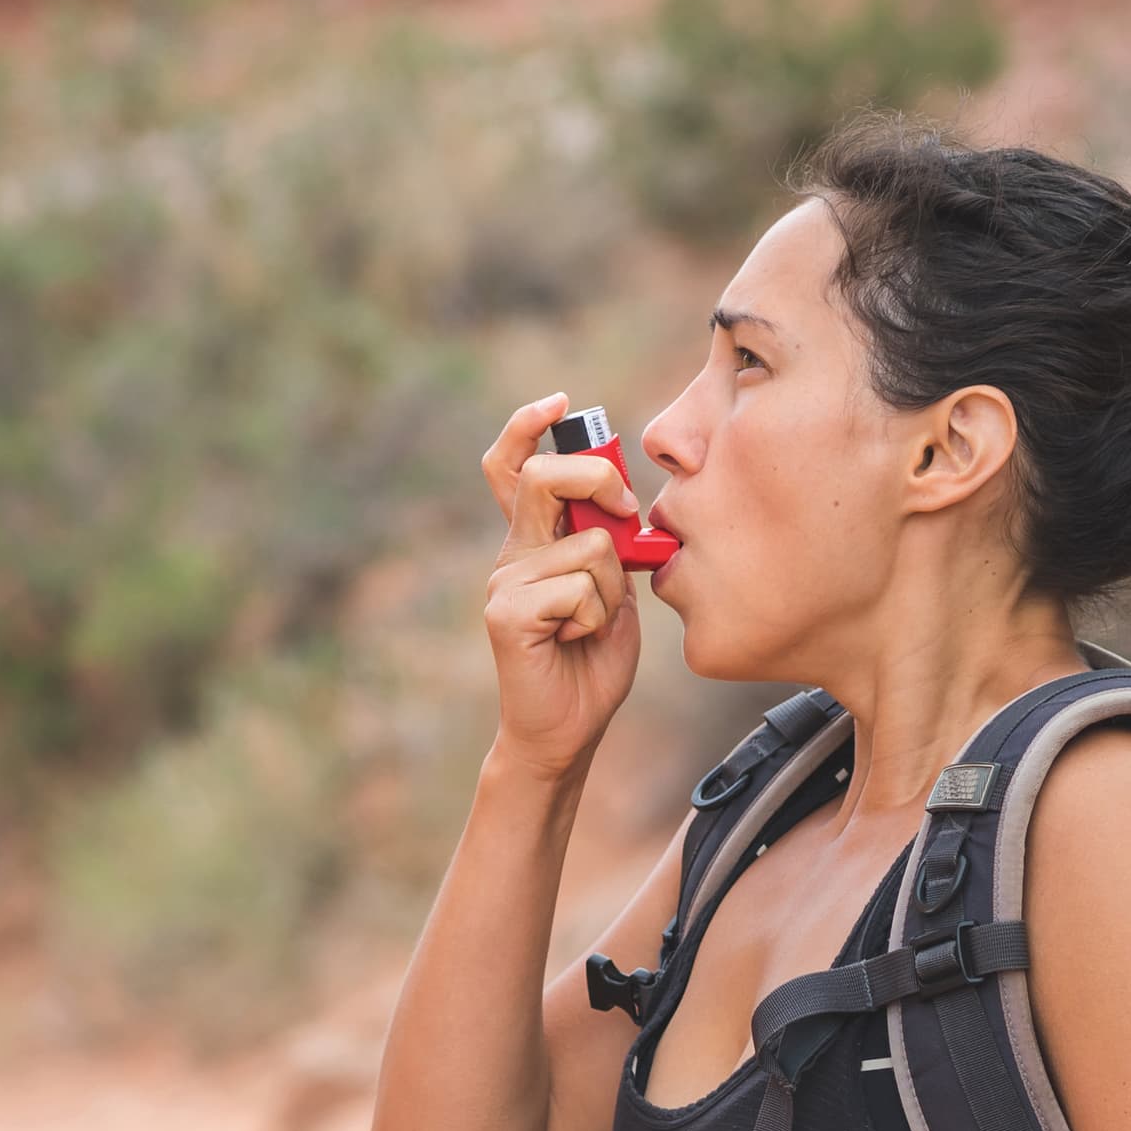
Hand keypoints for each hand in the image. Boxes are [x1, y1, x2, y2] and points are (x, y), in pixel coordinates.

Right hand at [476, 393, 642, 782]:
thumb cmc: (593, 659)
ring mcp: (505, 581)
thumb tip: (623, 501)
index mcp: (534, 540)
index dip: (527, 426)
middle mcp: (512, 553)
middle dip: (598, 478)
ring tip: (591, 624)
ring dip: (611, 589)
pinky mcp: (507, 614)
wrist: (568, 728)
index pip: (513, 466)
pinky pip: (577, 589)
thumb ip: (610, 542)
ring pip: (587, 546)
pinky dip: (595, 617)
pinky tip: (574, 642)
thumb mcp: (614, 588)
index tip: (560, 403)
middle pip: (544, 475)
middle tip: (626, 513)